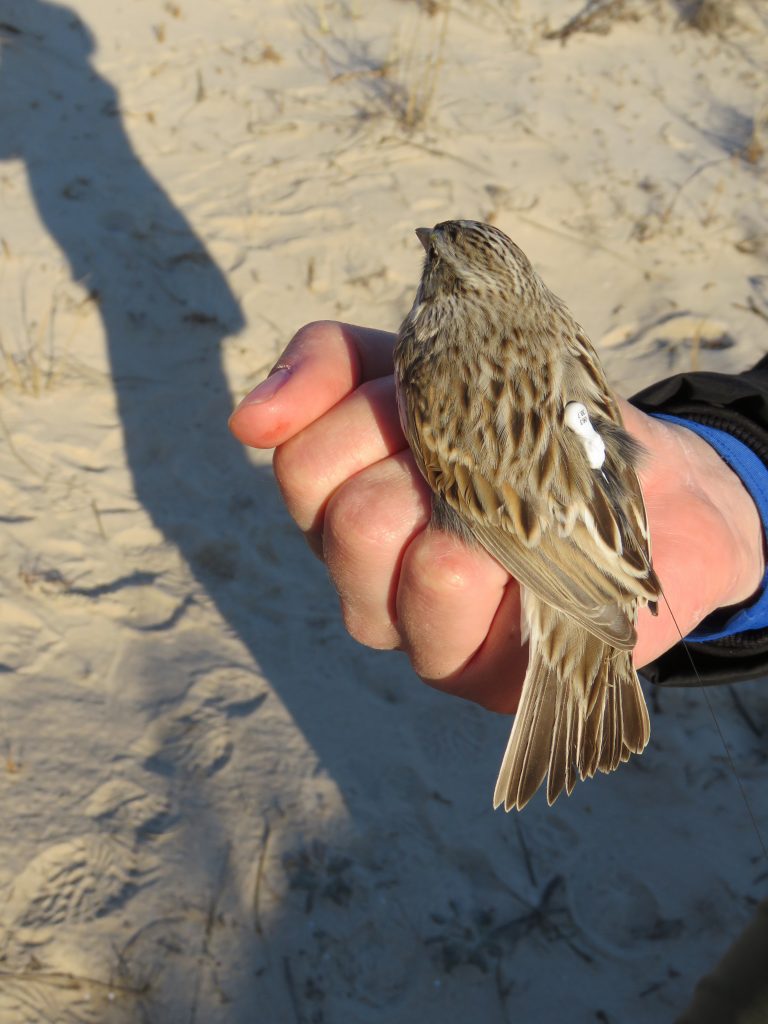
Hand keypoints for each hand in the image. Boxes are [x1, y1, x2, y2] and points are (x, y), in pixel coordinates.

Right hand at [229, 321, 764, 712]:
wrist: (642, 481)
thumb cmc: (527, 419)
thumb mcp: (429, 362)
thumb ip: (331, 368)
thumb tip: (245, 423)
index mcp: (341, 501)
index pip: (301, 463)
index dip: (372, 417)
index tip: (431, 398)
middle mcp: (362, 576)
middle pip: (345, 520)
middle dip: (431, 463)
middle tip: (492, 453)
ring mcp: (414, 633)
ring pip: (396, 562)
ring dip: (461, 512)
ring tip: (517, 509)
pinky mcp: (475, 676)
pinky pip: (451, 598)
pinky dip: (494, 556)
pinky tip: (535, 556)